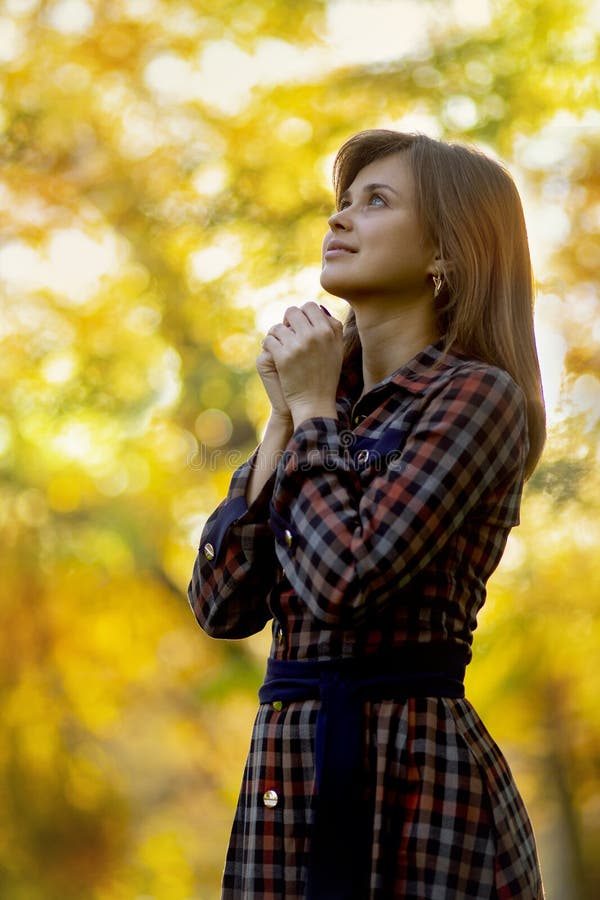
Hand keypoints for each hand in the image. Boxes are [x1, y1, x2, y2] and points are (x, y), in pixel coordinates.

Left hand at [261, 302, 343, 426]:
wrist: (315, 403)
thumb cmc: (327, 377)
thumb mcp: (337, 350)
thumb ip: (332, 327)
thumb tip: (320, 308)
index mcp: (328, 331)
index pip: (310, 306)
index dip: (302, 314)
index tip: (299, 325)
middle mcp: (313, 335)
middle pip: (292, 312)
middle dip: (287, 322)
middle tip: (287, 334)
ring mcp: (297, 346)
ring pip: (278, 326)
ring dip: (276, 335)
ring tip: (279, 345)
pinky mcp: (283, 357)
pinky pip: (269, 340)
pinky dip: (269, 346)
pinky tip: (273, 353)